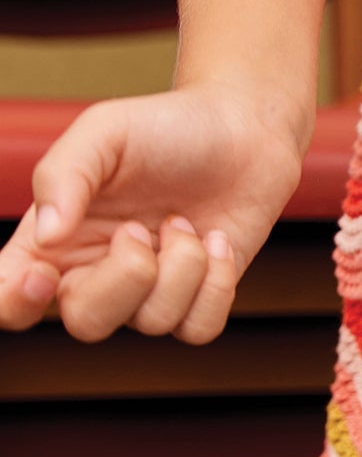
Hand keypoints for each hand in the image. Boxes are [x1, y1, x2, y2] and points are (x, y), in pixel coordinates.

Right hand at [0, 83, 306, 342]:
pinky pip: (197, 328)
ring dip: (180, 264)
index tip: (45, 273)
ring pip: (151, 322)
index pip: (9, 298)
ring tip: (182, 221)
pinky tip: (216, 242)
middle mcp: (96, 273)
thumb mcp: (104, 131)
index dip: (13, 302)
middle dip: (124, 277)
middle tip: (139, 227)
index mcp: (54, 239)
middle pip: (86, 322)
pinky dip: (215, 283)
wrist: (244, 129)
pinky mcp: (199, 299)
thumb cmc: (166, 128)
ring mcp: (149, 292)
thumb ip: (63, 175)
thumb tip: (46, 237)